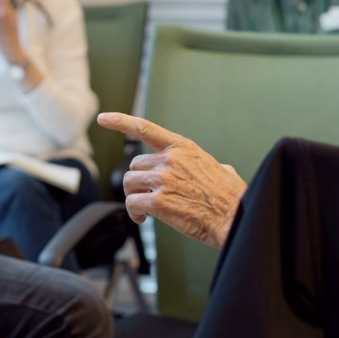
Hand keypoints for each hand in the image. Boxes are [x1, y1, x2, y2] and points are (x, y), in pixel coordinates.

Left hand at [96, 112, 246, 248]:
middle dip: (138, 181)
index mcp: (183, 148)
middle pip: (134, 165)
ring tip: (144, 211)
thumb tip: (221, 168)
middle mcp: (170, 159)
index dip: (120, 121)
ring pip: (130, 183)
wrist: (234, 218)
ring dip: (134, 197)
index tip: (103, 118)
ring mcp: (163, 179)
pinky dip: (134, 213)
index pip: (145, 128)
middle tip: (147, 196)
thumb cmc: (231, 198)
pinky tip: (142, 219)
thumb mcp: (222, 169)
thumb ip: (210, 165)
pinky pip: (132, 203)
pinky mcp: (158, 201)